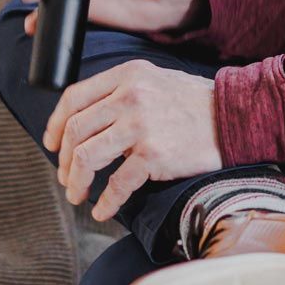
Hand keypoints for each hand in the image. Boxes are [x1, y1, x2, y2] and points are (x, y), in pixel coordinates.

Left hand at [45, 60, 221, 219]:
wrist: (233, 116)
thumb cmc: (194, 103)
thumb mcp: (154, 80)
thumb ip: (122, 92)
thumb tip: (86, 122)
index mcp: (128, 75)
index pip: (74, 97)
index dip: (55, 124)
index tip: (51, 144)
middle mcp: (130, 96)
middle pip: (75, 130)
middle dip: (63, 160)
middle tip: (67, 177)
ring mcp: (141, 124)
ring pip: (86, 157)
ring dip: (76, 182)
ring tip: (79, 194)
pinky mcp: (154, 153)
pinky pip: (117, 184)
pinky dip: (105, 202)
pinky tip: (104, 209)